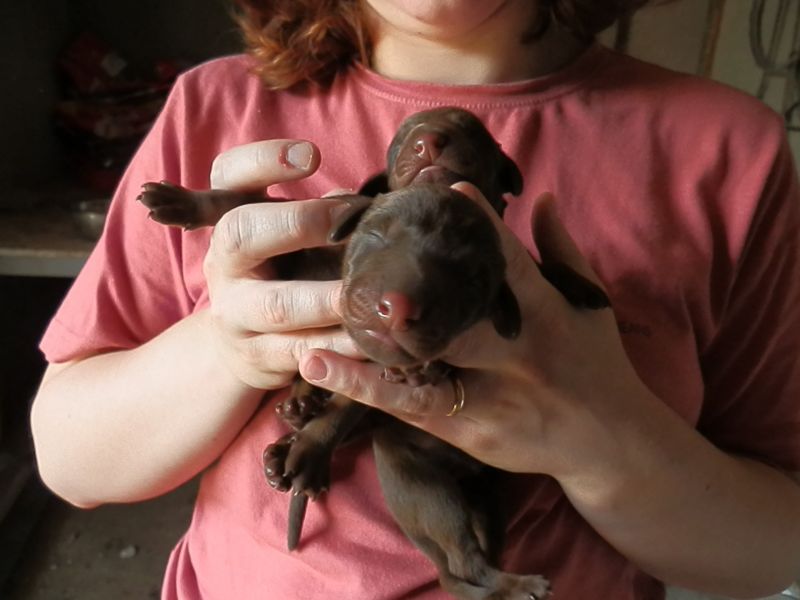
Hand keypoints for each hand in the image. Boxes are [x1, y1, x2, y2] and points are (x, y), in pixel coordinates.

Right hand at [203, 139, 361, 389]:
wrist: (239, 346)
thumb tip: (377, 203)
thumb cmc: (280, 275)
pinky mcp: (260, 357)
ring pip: (279, 305)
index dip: (264, 160)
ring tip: (373, 295)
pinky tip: (374, 338)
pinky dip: (341, 346)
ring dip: (330, 298)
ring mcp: (236, 315)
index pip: (229, 175)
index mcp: (231, 222)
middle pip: (242, 235)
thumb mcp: (288, 240)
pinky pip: (303, 351)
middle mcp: (223, 265)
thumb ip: (325, 215)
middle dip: (299, 224)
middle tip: (349, 222)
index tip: (311, 156)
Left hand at [298, 182, 650, 476]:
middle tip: (351, 265)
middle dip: (406, 294)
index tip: (445, 192)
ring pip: (420, 369)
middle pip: (453, 316)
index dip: (480, 226)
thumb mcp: (589, 302)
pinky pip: (411, 407)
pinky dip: (366, 389)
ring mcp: (490, 395)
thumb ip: (560, 249)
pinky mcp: (470, 429)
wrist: (610, 441)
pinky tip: (322, 370)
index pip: (508, 262)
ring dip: (363, 353)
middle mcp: (515, 353)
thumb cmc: (596, 361)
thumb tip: (542, 197)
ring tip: (310, 336)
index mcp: (545, 313)